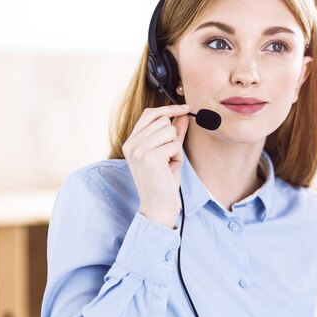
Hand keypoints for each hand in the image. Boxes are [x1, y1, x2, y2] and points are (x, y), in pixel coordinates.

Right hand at [122, 105, 190, 227]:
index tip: (186, 108)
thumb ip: (174, 133)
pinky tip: (169, 169)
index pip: (150, 114)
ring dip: (174, 147)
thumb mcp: (168, 154)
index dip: (169, 109)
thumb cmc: (163, 183)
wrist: (158, 207)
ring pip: (169, 131)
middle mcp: (131, 144)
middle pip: (163, 121)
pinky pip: (174, 144)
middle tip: (168, 157)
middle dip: (172, 137)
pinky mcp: (149, 157)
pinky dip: (177, 156)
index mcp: (131, 142)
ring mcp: (138, 150)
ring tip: (168, 164)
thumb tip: (183, 115)